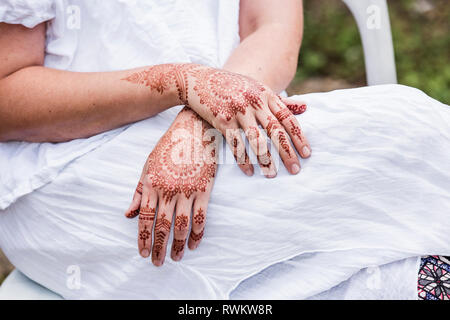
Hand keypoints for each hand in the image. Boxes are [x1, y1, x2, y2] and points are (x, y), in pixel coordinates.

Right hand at [122, 64, 310, 177]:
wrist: (198, 80)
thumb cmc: (231, 86)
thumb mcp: (257, 88)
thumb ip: (280, 101)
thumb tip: (306, 107)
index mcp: (266, 94)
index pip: (287, 118)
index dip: (299, 137)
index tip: (307, 154)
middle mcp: (254, 102)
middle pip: (275, 131)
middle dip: (287, 152)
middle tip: (296, 170)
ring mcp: (237, 110)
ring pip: (255, 140)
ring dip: (265, 160)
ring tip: (272, 175)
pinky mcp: (221, 119)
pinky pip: (235, 143)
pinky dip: (242, 159)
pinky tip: (249, 171)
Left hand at [124, 107, 217, 265]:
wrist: (193, 130)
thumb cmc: (169, 147)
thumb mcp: (147, 166)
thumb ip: (138, 191)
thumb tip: (129, 214)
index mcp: (151, 184)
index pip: (145, 219)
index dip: (144, 238)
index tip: (143, 253)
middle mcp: (168, 191)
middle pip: (162, 226)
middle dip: (159, 247)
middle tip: (158, 262)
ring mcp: (187, 191)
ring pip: (182, 226)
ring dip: (178, 245)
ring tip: (176, 257)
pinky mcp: (204, 190)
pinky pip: (201, 217)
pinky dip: (198, 233)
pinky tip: (194, 244)